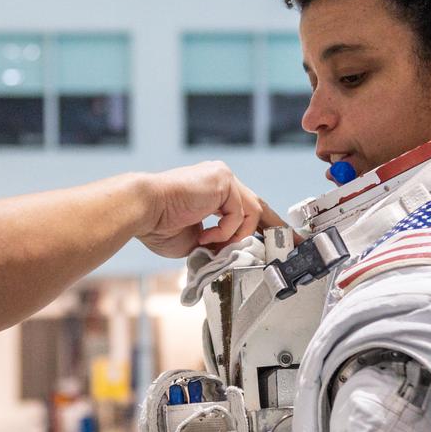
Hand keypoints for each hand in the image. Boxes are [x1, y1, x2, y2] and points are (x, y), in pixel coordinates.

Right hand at [136, 162, 263, 257]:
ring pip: (252, 211)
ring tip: (213, 245)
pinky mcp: (223, 180)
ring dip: (236, 236)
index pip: (243, 206)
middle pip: (256, 203)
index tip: (273, 240)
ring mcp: (222, 177)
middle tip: (287, 242)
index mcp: (211, 190)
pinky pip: (240, 213)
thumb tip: (231, 253)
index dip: (259, 225)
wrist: (143, 209)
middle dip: (272, 225)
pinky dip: (225, 231)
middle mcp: (219, 179)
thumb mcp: (194, 240)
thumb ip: (216, 243)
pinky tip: (204, 236)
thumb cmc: (158, 225)